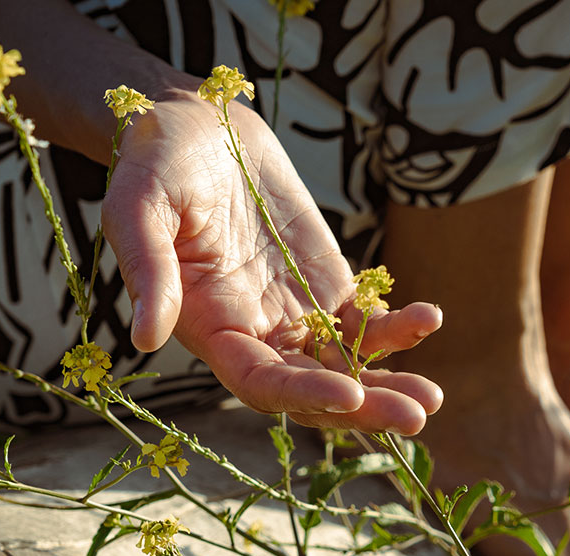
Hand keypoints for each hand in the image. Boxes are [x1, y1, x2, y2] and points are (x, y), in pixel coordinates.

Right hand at [101, 92, 442, 433]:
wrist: (198, 125)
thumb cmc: (155, 163)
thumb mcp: (137, 207)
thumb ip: (148, 270)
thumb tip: (144, 340)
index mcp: (209, 328)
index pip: (259, 382)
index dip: (302, 394)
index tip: (351, 393)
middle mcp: (254, 333)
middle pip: (312, 390)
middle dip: (363, 409)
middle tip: (416, 416)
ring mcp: (295, 311)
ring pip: (345, 365)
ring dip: (389, 383)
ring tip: (433, 398)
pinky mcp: (326, 284)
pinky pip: (365, 321)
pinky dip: (396, 328)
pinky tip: (428, 319)